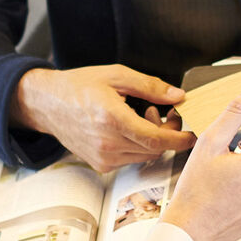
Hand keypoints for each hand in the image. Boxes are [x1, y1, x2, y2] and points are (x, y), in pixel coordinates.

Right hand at [10, 65, 194, 171]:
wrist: (48, 103)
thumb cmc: (79, 86)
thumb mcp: (117, 75)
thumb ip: (150, 86)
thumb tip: (177, 95)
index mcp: (112, 118)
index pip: (155, 139)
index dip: (179, 138)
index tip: (192, 133)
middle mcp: (107, 143)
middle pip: (154, 149)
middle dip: (167, 134)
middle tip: (164, 113)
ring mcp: (102, 157)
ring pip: (144, 156)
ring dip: (152, 140)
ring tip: (143, 117)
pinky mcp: (100, 165)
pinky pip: (130, 160)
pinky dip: (138, 147)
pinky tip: (129, 129)